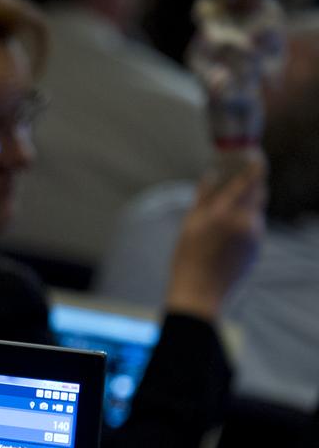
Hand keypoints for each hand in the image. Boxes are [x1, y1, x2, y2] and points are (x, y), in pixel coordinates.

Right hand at [165, 157, 265, 319]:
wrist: (200, 294)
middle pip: (258, 193)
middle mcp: (246, 222)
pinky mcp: (257, 249)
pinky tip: (225, 236)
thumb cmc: (188, 260)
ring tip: (224, 214)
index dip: (255, 164)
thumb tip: (211, 176)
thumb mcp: (189, 225)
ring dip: (245, 206)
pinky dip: (244, 224)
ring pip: (255, 211)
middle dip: (250, 185)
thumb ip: (203, 198)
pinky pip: (254, 228)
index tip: (254, 153)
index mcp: (226, 213)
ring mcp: (255, 236)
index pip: (250, 179)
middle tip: (237, 180)